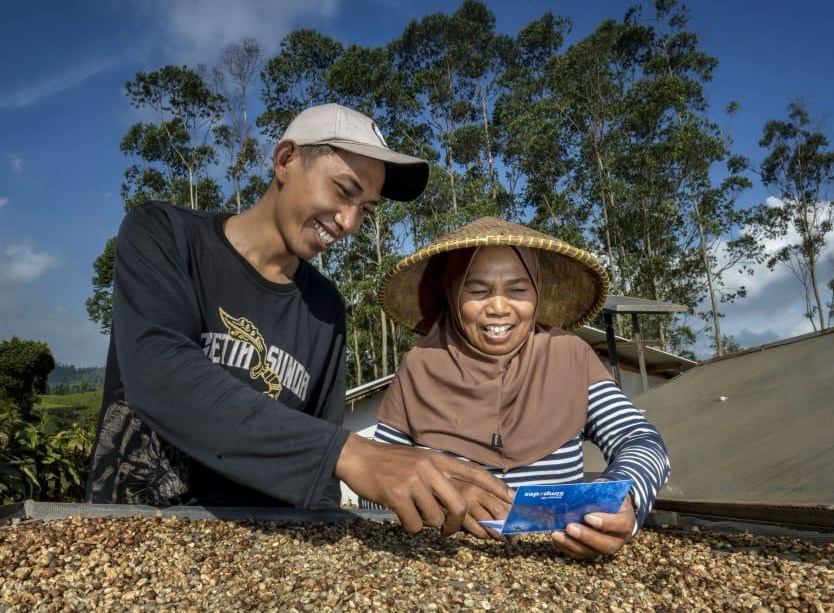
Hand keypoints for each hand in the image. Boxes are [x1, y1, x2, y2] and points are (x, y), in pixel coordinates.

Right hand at [334, 434, 512, 535]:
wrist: (358, 457)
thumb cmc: (389, 463)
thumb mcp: (418, 460)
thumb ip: (437, 475)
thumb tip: (455, 501)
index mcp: (436, 459)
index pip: (472, 472)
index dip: (494, 486)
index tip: (511, 498)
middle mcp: (429, 468)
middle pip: (459, 503)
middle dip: (456, 523)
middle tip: (448, 530)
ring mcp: (413, 480)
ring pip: (435, 518)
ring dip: (426, 523)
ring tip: (413, 512)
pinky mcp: (398, 494)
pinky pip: (415, 524)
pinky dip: (410, 526)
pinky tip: (401, 514)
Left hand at [551, 494, 635, 558]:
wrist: (611, 506)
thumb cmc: (608, 497)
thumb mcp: (608, 492)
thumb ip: (597, 495)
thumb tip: (576, 494)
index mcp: (626, 521)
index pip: (620, 524)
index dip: (605, 523)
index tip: (587, 517)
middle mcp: (619, 539)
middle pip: (606, 544)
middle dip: (586, 537)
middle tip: (569, 527)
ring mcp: (606, 547)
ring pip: (591, 552)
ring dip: (572, 544)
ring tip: (557, 534)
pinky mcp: (593, 551)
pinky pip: (580, 554)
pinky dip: (567, 547)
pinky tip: (556, 539)